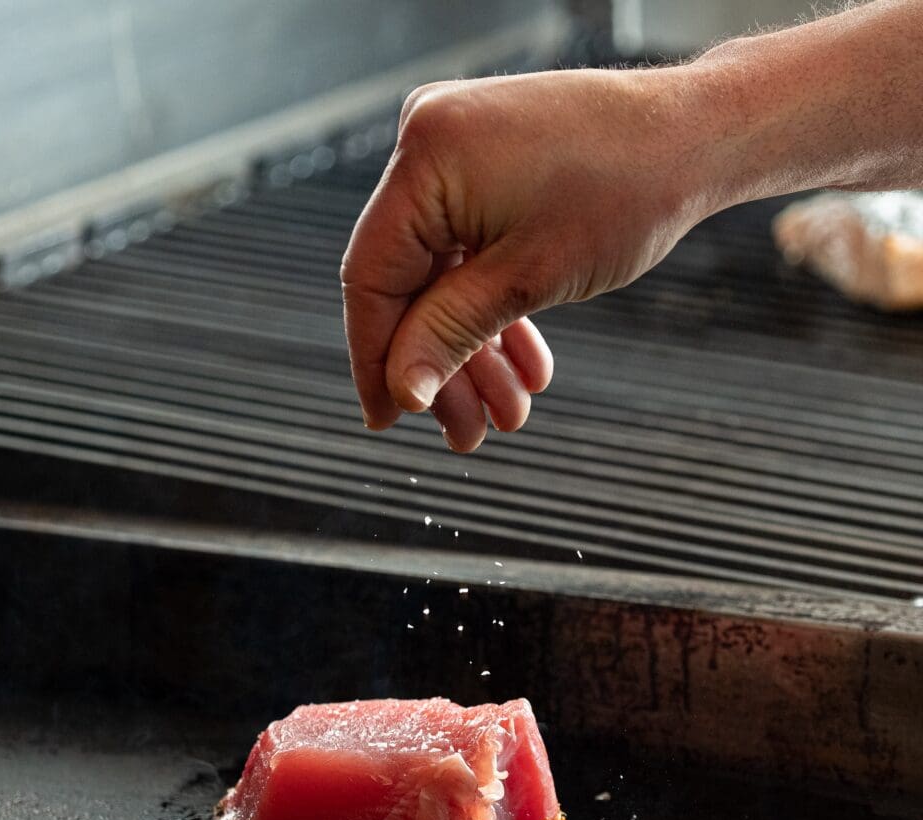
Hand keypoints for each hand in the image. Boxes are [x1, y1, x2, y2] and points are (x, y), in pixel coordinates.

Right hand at [340, 68, 716, 451]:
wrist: (697, 137)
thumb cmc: (627, 191)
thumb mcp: (527, 279)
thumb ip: (448, 335)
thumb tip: (398, 393)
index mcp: (425, 156)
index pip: (370, 278)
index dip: (375, 359)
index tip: (389, 421)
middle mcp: (426, 144)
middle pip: (409, 284)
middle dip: (443, 365)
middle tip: (467, 433)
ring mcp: (454, 154)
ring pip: (442, 277)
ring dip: (474, 349)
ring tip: (508, 413)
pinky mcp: (483, 168)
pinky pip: (469, 251)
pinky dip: (493, 309)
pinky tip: (523, 366)